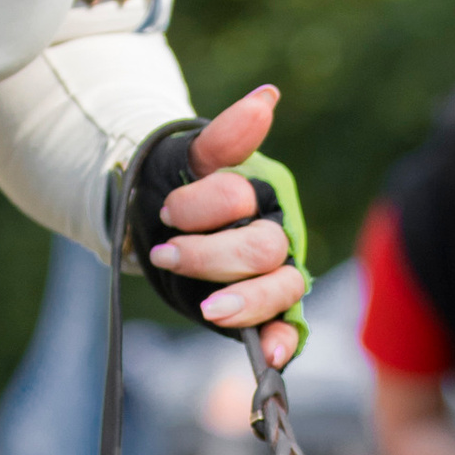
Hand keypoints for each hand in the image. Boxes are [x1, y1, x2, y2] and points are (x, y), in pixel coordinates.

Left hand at [143, 84, 307, 364]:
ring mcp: (272, 275)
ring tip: (208, 310)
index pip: (239, 199)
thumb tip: (268, 97)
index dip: (202, 206)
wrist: (166, 225)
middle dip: (210, 255)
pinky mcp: (264, 311)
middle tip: (166, 253)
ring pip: (280, 288)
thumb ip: (226, 137)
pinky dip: (284, 342)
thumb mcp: (193, 161)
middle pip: (261, 248)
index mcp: (260, 193)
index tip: (166, 213)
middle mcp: (275, 235)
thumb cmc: (183, 188)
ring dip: (246, 301)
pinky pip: (288, 328)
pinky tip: (273, 357)